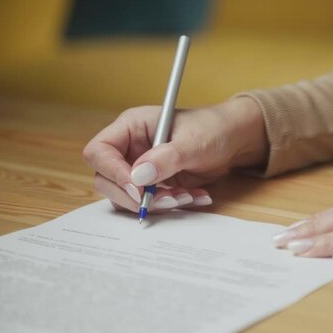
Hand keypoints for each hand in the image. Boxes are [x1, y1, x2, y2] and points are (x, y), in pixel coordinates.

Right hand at [83, 97, 266, 212]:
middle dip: (134, 196)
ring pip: (126, 196)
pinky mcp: (153, 185)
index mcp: (131, 127)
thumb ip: (165, 158)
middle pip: (106, 180)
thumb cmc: (212, 129)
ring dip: (154, 203)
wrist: (232, 140)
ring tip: (186, 197)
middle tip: (165, 199)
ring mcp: (139, 168)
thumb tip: (138, 177)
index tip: (137, 188)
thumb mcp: (192, 142)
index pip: (99, 151)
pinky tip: (193, 196)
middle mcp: (130, 148)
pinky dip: (168, 205)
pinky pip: (148, 203)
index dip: (113, 172)